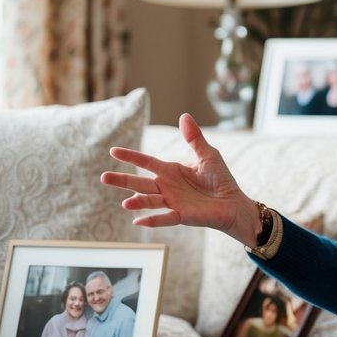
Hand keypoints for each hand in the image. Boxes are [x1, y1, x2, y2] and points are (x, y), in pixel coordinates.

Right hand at [99, 113, 260, 245]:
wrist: (233, 202)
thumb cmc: (220, 180)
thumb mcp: (207, 154)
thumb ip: (194, 138)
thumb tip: (184, 115)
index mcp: (171, 171)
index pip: (146, 162)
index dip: (131, 156)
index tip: (113, 151)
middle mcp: (167, 187)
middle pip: (140, 183)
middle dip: (123, 180)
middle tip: (103, 177)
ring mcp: (173, 202)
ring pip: (150, 201)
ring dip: (138, 202)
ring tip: (125, 203)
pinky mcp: (183, 216)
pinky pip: (166, 218)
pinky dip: (153, 220)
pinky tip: (139, 221)